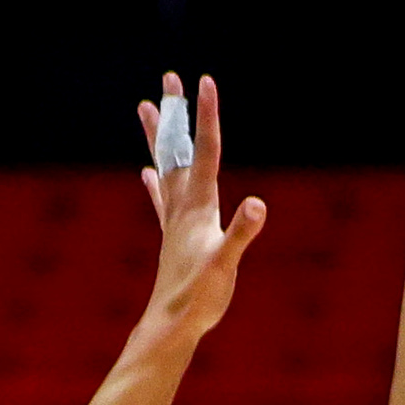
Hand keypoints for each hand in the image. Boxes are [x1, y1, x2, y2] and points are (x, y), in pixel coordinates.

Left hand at [137, 73, 265, 341]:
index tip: (204, 81)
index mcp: (198, 206)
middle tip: (170, 79)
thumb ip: (241, 234)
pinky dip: (156, 180)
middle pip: (178, 148)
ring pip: (166, 165)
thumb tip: (257, 205)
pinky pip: (163, 198)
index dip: (207, 115)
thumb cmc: (199, 298)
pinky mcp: (173, 236)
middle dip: (175, 112)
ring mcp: (175, 220)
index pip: (206, 151)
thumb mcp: (227, 264)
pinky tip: (147, 172)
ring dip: (160, 136)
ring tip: (148, 108)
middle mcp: (182, 206)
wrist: (170, 325)